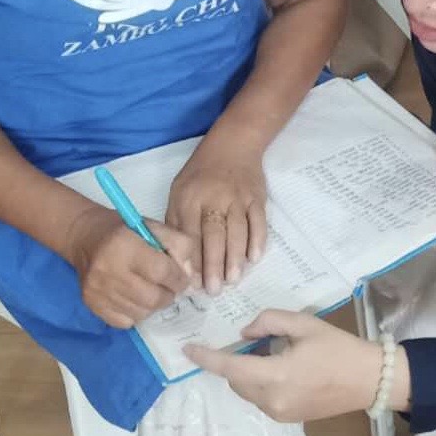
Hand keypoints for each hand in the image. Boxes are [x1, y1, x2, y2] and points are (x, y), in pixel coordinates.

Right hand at [67, 207, 196, 328]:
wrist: (85, 238)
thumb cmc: (124, 231)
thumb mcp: (154, 227)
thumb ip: (179, 246)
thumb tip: (192, 278)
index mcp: (124, 245)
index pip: (162, 271)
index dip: (179, 278)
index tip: (182, 279)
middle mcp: (108, 270)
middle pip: (153, 297)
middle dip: (169, 294)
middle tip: (169, 287)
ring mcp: (98, 291)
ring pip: (142, 312)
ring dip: (154, 305)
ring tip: (153, 291)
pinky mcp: (92, 305)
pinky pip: (126, 321)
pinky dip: (137, 313)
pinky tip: (136, 298)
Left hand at [167, 138, 268, 293]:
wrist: (233, 145)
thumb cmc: (201, 173)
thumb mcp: (179, 191)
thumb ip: (177, 221)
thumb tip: (178, 258)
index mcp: (190, 198)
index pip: (190, 234)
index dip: (191, 260)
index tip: (192, 284)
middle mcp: (214, 198)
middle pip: (214, 236)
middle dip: (213, 265)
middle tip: (214, 290)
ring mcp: (238, 198)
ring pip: (237, 231)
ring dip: (235, 258)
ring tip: (233, 280)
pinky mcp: (257, 197)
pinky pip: (258, 222)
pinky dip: (257, 240)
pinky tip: (254, 258)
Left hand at [186, 310, 405, 422]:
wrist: (369, 380)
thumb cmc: (339, 348)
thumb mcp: (304, 323)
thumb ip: (269, 321)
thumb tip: (246, 332)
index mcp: (276, 376)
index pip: (230, 367)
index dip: (206, 358)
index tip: (187, 349)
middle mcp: (272, 400)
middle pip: (236, 381)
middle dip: (233, 361)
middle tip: (248, 340)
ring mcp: (279, 413)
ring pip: (247, 391)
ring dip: (247, 372)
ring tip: (272, 352)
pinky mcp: (287, 418)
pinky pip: (261, 398)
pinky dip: (261, 382)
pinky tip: (281, 367)